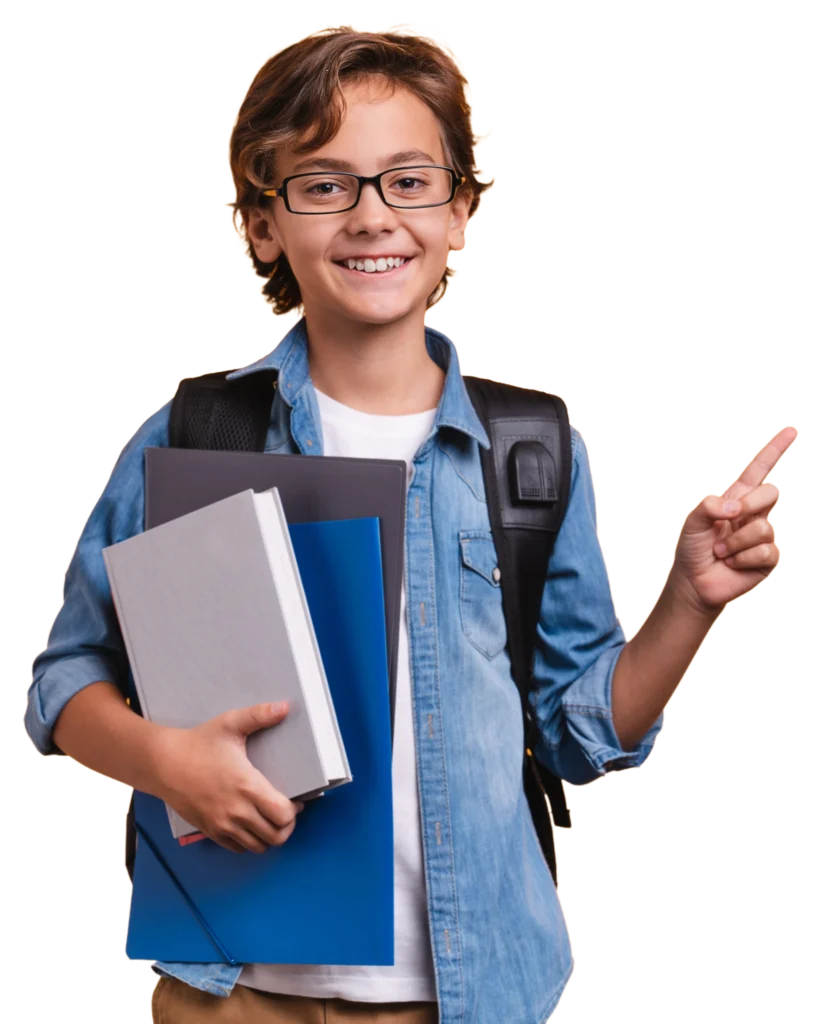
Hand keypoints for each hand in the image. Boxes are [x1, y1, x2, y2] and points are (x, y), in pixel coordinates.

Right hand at [153, 701, 305, 853]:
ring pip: (258, 846)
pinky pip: (238, 848)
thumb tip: (285, 707)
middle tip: (285, 811)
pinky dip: (249, 841)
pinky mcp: (210, 831)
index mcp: (247, 786)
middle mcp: (237, 811)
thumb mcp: (230, 723)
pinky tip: (250, 824)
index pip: (284, 815)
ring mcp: (222, 825)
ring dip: (269, 836)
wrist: (163, 762)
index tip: (295, 800)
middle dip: (287, 826)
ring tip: (269, 819)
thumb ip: (259, 715)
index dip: (294, 810)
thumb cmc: (199, 742)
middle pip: (276, 836)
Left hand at [668, 425, 798, 615]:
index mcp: (737, 498)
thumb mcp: (694, 522)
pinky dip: (742, 558)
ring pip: (763, 527)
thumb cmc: (694, 549)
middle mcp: (753, 514)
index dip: (775, 450)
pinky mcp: (768, 558)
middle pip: (772, 492)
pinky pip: (765, 551)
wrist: (694, 581)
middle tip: (730, 519)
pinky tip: (732, 563)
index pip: (759, 470)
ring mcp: (763, 536)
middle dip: (750, 504)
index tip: (792, 429)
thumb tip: (737, 508)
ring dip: (735, 542)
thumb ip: (710, 506)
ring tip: (722, 552)